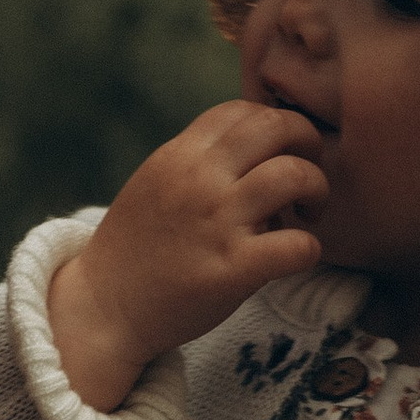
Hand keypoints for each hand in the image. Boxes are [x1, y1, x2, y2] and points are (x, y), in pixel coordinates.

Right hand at [47, 100, 328, 410]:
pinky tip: (295, 256)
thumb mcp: (155, 184)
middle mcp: (199, 180)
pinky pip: (298, 246)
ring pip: (295, 175)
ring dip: (316, 190)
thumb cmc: (136, 251)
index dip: (273, 126)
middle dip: (307, 143)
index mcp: (179, 155)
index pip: (243, 110)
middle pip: (277, 126)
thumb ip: (197, 162)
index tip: (277, 155)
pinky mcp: (233, 270)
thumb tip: (251, 149)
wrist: (103, 309)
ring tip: (307, 214)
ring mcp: (217, 223)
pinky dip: (310, 249)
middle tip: (305, 178)